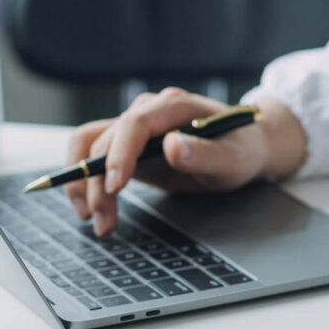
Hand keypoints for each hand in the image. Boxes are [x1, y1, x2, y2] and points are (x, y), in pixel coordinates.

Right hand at [65, 87, 306, 235]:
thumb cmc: (242, 151)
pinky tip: (91, 207)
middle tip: (103, 222)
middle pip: (107, 139)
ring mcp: (136, 126)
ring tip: (93, 219)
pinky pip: (94, 156)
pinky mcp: (129, 144)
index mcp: (175, 106)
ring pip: (91, 146)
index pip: (135, 123)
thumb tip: (173, 146)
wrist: (244, 148)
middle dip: (98, 183)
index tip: (114, 186)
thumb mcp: (232, 159)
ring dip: (83, 183)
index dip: (119, 153)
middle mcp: (149, 110)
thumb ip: (204, 153)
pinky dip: (86, 180)